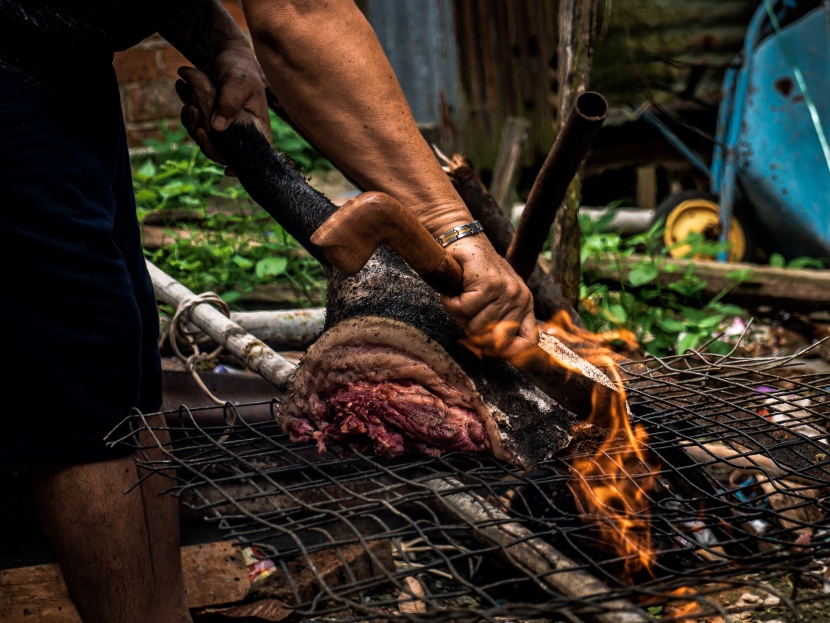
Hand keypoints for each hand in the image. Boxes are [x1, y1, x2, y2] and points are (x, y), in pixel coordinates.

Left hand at [176, 48, 269, 171]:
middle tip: (195, 117)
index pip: (250, 156)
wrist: (226, 55)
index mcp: (256, 129)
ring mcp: (224, 129)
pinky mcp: (209, 121)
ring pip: (206, 141)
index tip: (227, 169)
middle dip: (205, 140)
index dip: (239, 167)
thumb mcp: (238, 82)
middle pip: (222, 153)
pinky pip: (195, 128)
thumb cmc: (240, 68)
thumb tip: (218, 128)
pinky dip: (187, 115)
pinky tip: (183, 93)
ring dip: (192, 125)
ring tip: (189, 103)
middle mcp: (240, 134)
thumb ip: (230, 102)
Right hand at [439, 234, 538, 358]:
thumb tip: (490, 352)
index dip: (507, 353)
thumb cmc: (473, 274)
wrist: (463, 240)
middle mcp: (520, 297)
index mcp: (525, 304)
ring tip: (459, 296)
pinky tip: (452, 291)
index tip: (488, 351)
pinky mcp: (489, 284)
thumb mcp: (491, 301)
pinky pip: (463, 309)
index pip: (528, 341)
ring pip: (475, 325)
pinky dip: (450, 302)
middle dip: (471, 330)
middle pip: (493, 339)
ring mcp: (506, 290)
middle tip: (464, 312)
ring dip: (458, 314)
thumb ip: (494, 324)